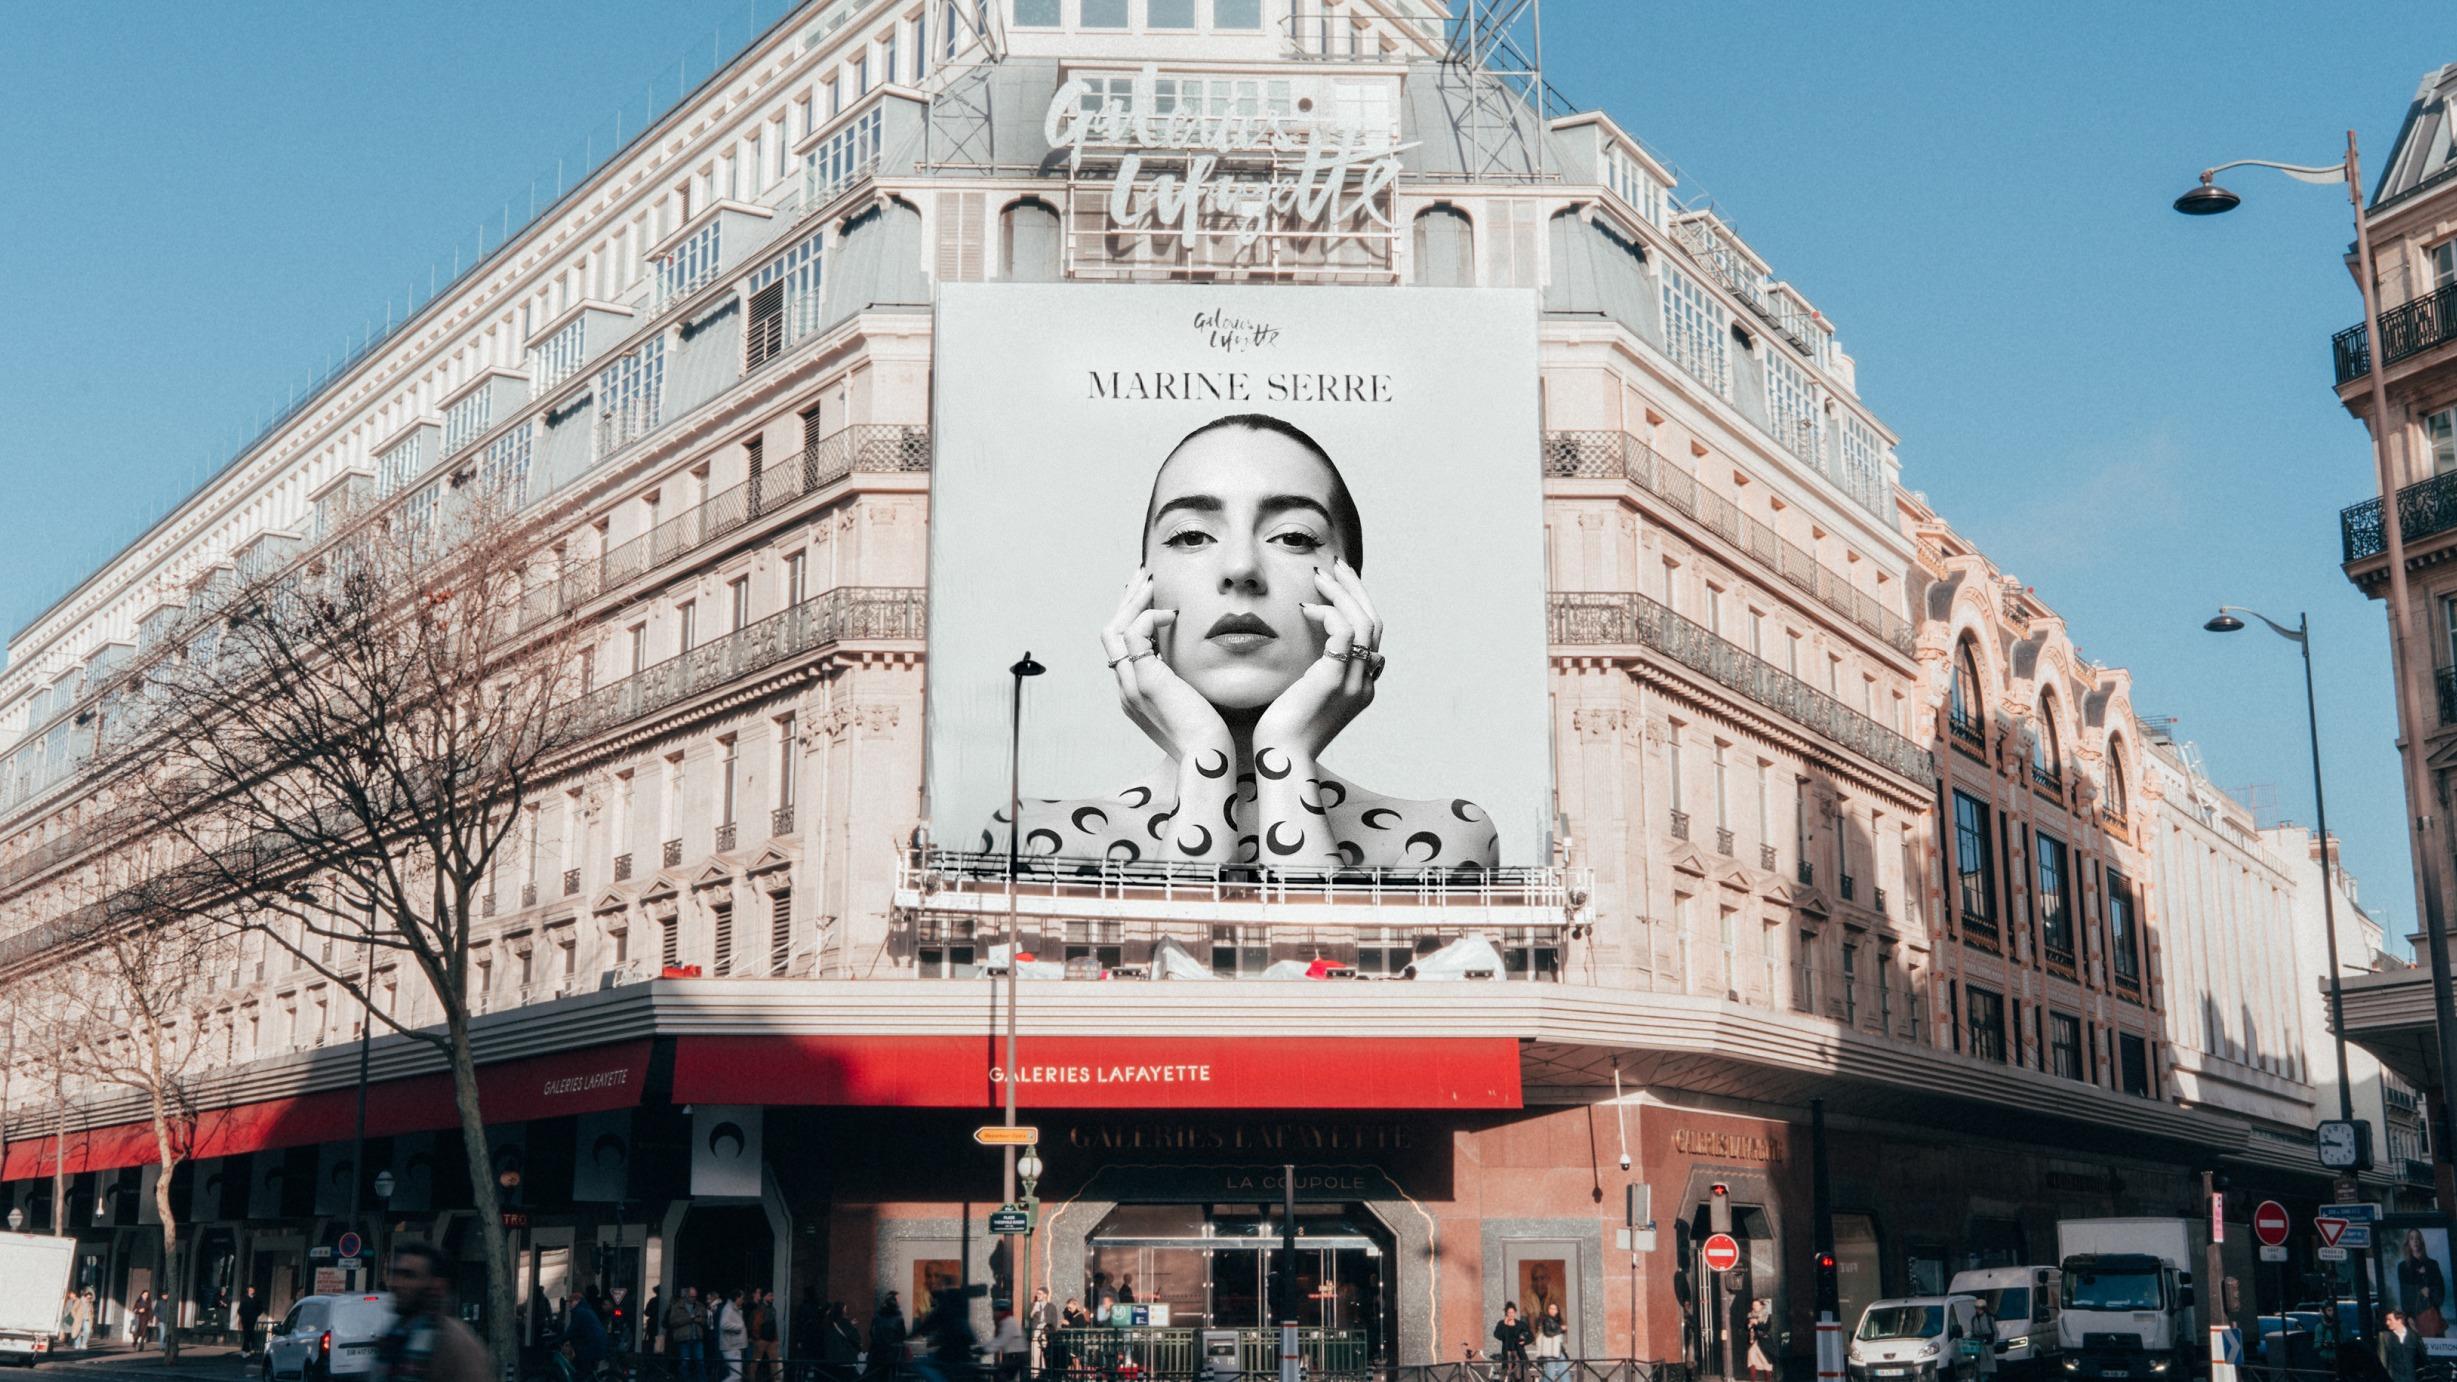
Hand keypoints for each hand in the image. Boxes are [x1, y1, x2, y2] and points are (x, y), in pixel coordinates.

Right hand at [1100, 568, 1229, 762]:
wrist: (1209, 757)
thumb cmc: (1210, 734)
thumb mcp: (1193, 698)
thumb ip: (1187, 677)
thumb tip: (1199, 653)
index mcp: (1134, 692)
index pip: (1120, 645)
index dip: (1130, 615)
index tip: (1149, 592)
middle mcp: (1126, 688)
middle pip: (1111, 633)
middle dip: (1127, 600)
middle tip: (1146, 575)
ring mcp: (1131, 686)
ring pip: (1114, 630)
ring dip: (1133, 601)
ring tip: (1152, 580)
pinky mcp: (1146, 682)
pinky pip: (1133, 636)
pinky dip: (1147, 617)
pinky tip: (1170, 613)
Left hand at [1251, 557, 1380, 763]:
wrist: (1279, 760)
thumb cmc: (1281, 733)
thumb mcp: (1302, 698)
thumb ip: (1312, 675)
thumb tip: (1308, 655)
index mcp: (1359, 688)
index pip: (1370, 637)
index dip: (1356, 606)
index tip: (1335, 584)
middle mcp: (1363, 684)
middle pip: (1373, 624)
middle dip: (1355, 590)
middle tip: (1335, 566)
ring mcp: (1352, 683)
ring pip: (1362, 623)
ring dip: (1342, 593)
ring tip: (1320, 576)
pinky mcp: (1333, 680)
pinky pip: (1343, 633)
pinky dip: (1327, 613)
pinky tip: (1305, 608)